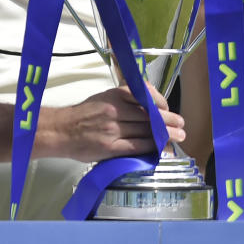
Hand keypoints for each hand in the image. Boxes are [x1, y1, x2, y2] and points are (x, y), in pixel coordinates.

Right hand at [52, 83, 184, 163]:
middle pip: (148, 116)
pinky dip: (151, 147)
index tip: (169, 108)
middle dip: (168, 121)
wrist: (61, 130)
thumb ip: (123, 98)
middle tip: (182, 124)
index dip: (161, 104)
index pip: (145, 98)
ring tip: (178, 137)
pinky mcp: (110, 147)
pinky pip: (136, 147)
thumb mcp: (103, 97)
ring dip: (165, 135)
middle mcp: (115, 110)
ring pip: (145, 131)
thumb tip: (146, 102)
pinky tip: (161, 148)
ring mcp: (113, 130)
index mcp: (114, 95)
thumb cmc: (83, 114)